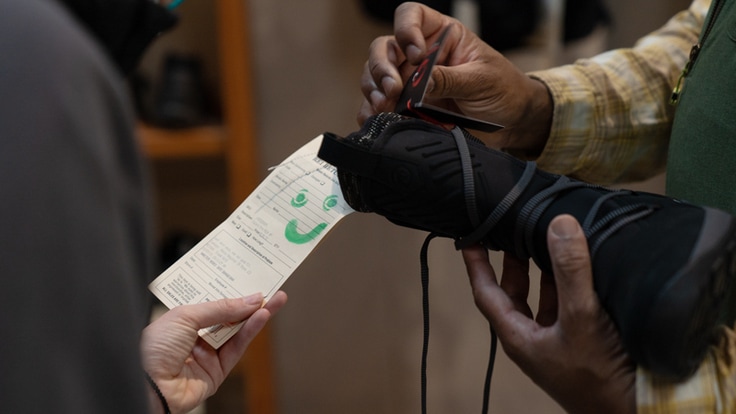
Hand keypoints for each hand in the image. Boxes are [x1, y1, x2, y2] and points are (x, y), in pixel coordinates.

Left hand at [141, 292, 287, 413]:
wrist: (148, 385)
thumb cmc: (152, 349)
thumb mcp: (186, 315)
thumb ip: (221, 307)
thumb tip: (249, 300)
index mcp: (181, 320)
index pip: (212, 302)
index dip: (231, 291)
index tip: (250, 282)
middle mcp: (194, 336)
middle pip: (228, 316)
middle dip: (249, 303)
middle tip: (271, 290)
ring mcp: (207, 354)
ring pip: (237, 331)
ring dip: (256, 315)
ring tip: (275, 300)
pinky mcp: (217, 371)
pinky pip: (238, 347)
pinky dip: (251, 331)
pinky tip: (261, 316)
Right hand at [358, 2, 551, 153]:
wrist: (511, 124)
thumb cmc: (503, 91)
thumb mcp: (481, 81)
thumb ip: (450, 79)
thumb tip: (419, 82)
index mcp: (441, 36)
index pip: (411, 16)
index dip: (406, 29)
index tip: (416, 54)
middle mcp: (419, 56)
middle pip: (384, 48)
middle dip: (382, 67)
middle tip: (392, 89)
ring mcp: (409, 82)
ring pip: (375, 77)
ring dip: (373, 89)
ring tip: (384, 105)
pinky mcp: (405, 107)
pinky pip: (378, 106)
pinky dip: (371, 112)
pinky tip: (376, 118)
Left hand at [462, 215, 634, 413]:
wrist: (634, 411)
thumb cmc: (599, 378)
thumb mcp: (581, 318)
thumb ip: (570, 273)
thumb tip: (559, 225)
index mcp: (518, 336)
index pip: (485, 292)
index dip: (476, 264)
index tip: (469, 238)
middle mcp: (533, 338)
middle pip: (512, 292)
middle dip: (511, 261)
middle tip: (511, 229)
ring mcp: (557, 341)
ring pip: (541, 296)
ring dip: (542, 270)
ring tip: (545, 238)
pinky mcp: (581, 341)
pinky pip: (567, 304)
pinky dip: (568, 283)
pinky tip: (580, 266)